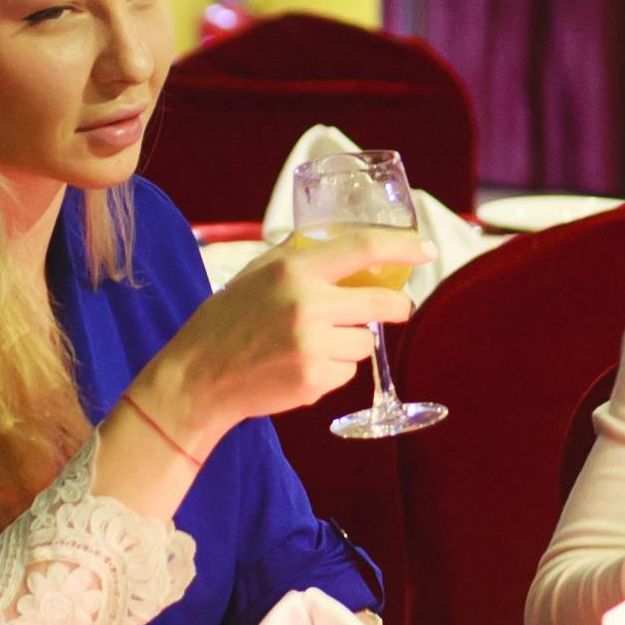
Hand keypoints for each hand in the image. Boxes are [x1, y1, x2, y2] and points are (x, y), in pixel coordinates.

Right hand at [126, 236, 414, 451]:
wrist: (199, 376)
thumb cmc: (227, 320)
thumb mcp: (257, 273)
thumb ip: (299, 257)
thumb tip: (344, 245)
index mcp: (294, 269)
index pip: (364, 248)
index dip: (403, 246)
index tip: (425, 249)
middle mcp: (307, 304)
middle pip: (383, 303)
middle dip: (397, 307)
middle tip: (397, 308)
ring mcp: (312, 345)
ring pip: (366, 341)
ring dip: (352, 341)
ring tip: (314, 342)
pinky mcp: (314, 379)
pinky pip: (347, 371)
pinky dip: (333, 368)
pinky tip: (301, 365)